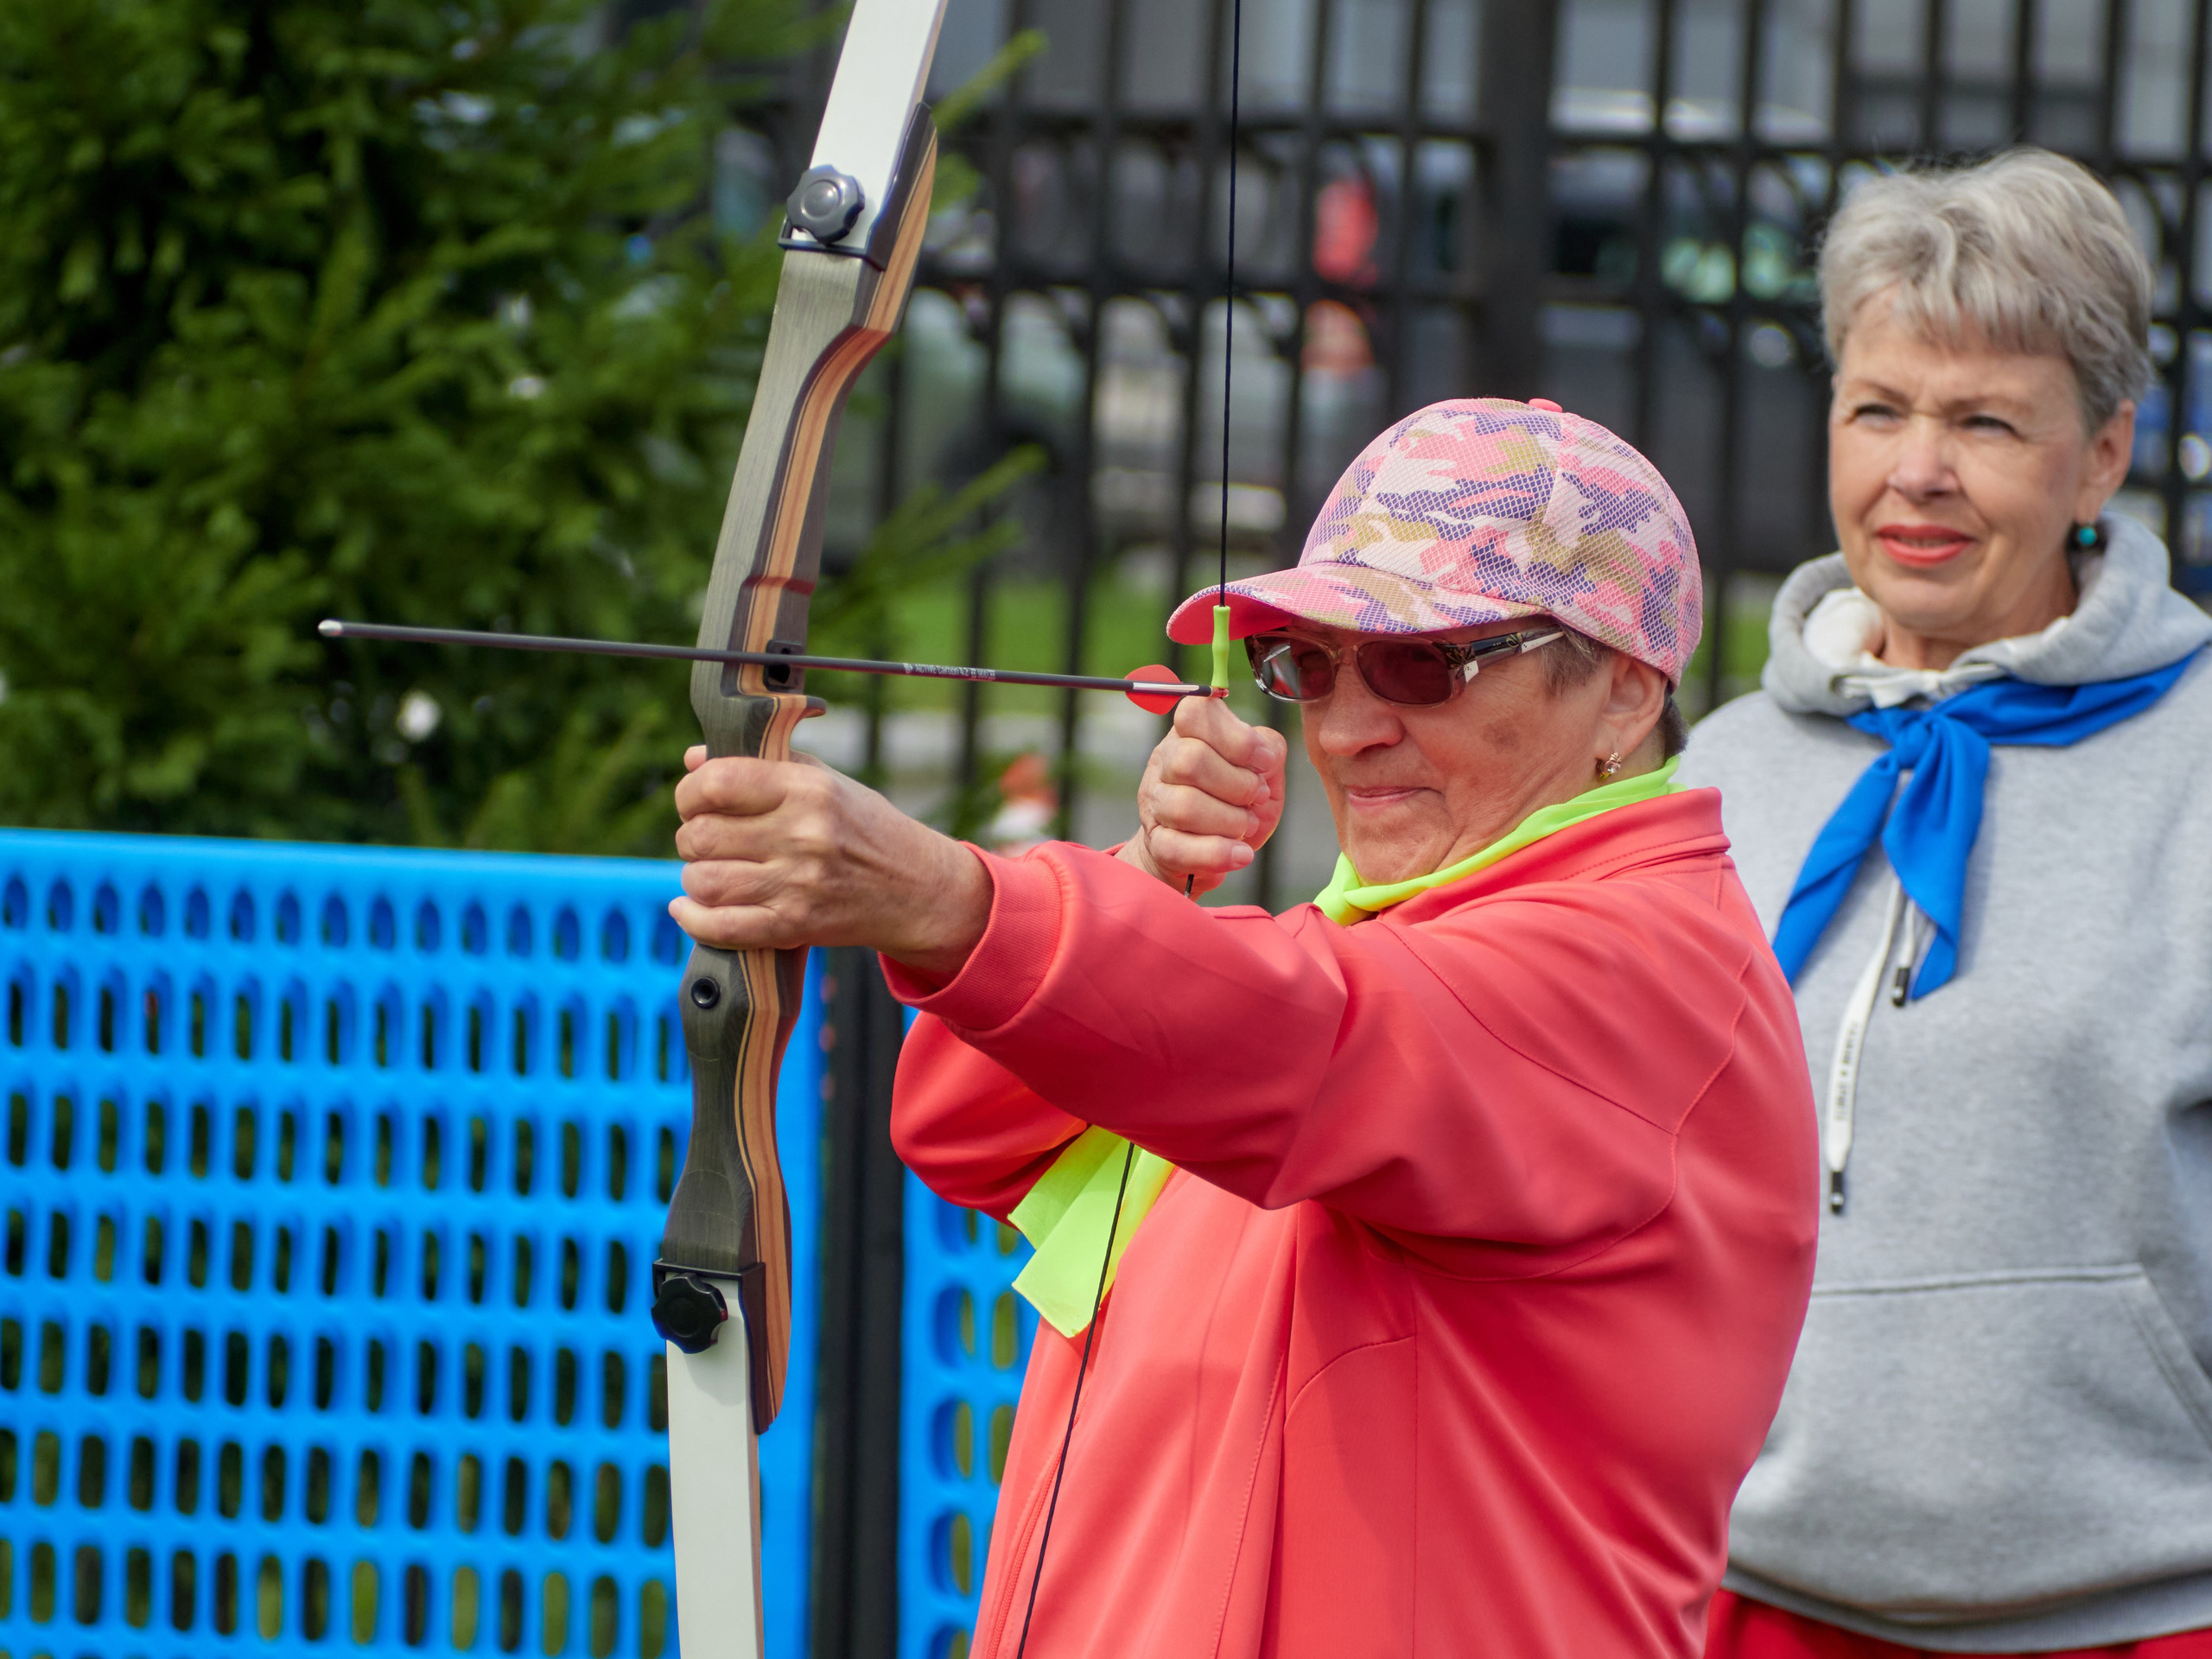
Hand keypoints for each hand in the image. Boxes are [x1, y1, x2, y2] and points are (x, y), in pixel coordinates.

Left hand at [670, 746, 990, 982]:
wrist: (916, 888)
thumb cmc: (865, 828)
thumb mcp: (824, 781)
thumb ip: (761, 764)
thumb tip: (692, 759)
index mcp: (808, 789)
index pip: (717, 783)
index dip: (690, 793)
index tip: (694, 801)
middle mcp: (803, 835)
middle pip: (702, 836)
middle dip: (690, 838)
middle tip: (704, 840)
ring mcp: (799, 884)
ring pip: (704, 882)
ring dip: (695, 878)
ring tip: (711, 872)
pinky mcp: (796, 926)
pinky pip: (721, 927)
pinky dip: (694, 919)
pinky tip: (689, 908)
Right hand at [1119, 695, 1287, 893]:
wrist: (1212, 850)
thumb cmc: (1238, 801)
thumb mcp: (1264, 770)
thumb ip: (1270, 748)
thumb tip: (1265, 754)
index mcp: (1189, 733)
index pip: (1195, 713)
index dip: (1237, 738)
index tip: (1265, 761)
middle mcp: (1165, 761)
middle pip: (1189, 761)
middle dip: (1237, 784)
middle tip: (1256, 798)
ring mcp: (1155, 803)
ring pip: (1183, 806)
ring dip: (1229, 820)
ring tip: (1247, 825)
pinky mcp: (1156, 843)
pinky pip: (1177, 848)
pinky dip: (1217, 853)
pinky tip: (1241, 853)